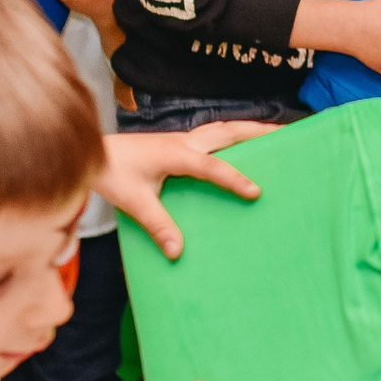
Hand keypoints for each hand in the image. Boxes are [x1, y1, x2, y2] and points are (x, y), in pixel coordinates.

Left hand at [96, 122, 276, 258]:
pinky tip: (243, 141)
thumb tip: (177, 252)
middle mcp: (183, 142)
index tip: (257, 192)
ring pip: (223, 129)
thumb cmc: (112, 174)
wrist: (93, 153)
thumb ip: (158, 225)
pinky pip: (215, 134)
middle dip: (259, 131)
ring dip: (249, 128)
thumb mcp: (134, 202)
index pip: (212, 167)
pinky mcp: (179, 142)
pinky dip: (235, 133)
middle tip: (288, 132)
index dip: (235, 179)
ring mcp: (182, 139)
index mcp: (175, 154)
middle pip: (228, 131)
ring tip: (276, 130)